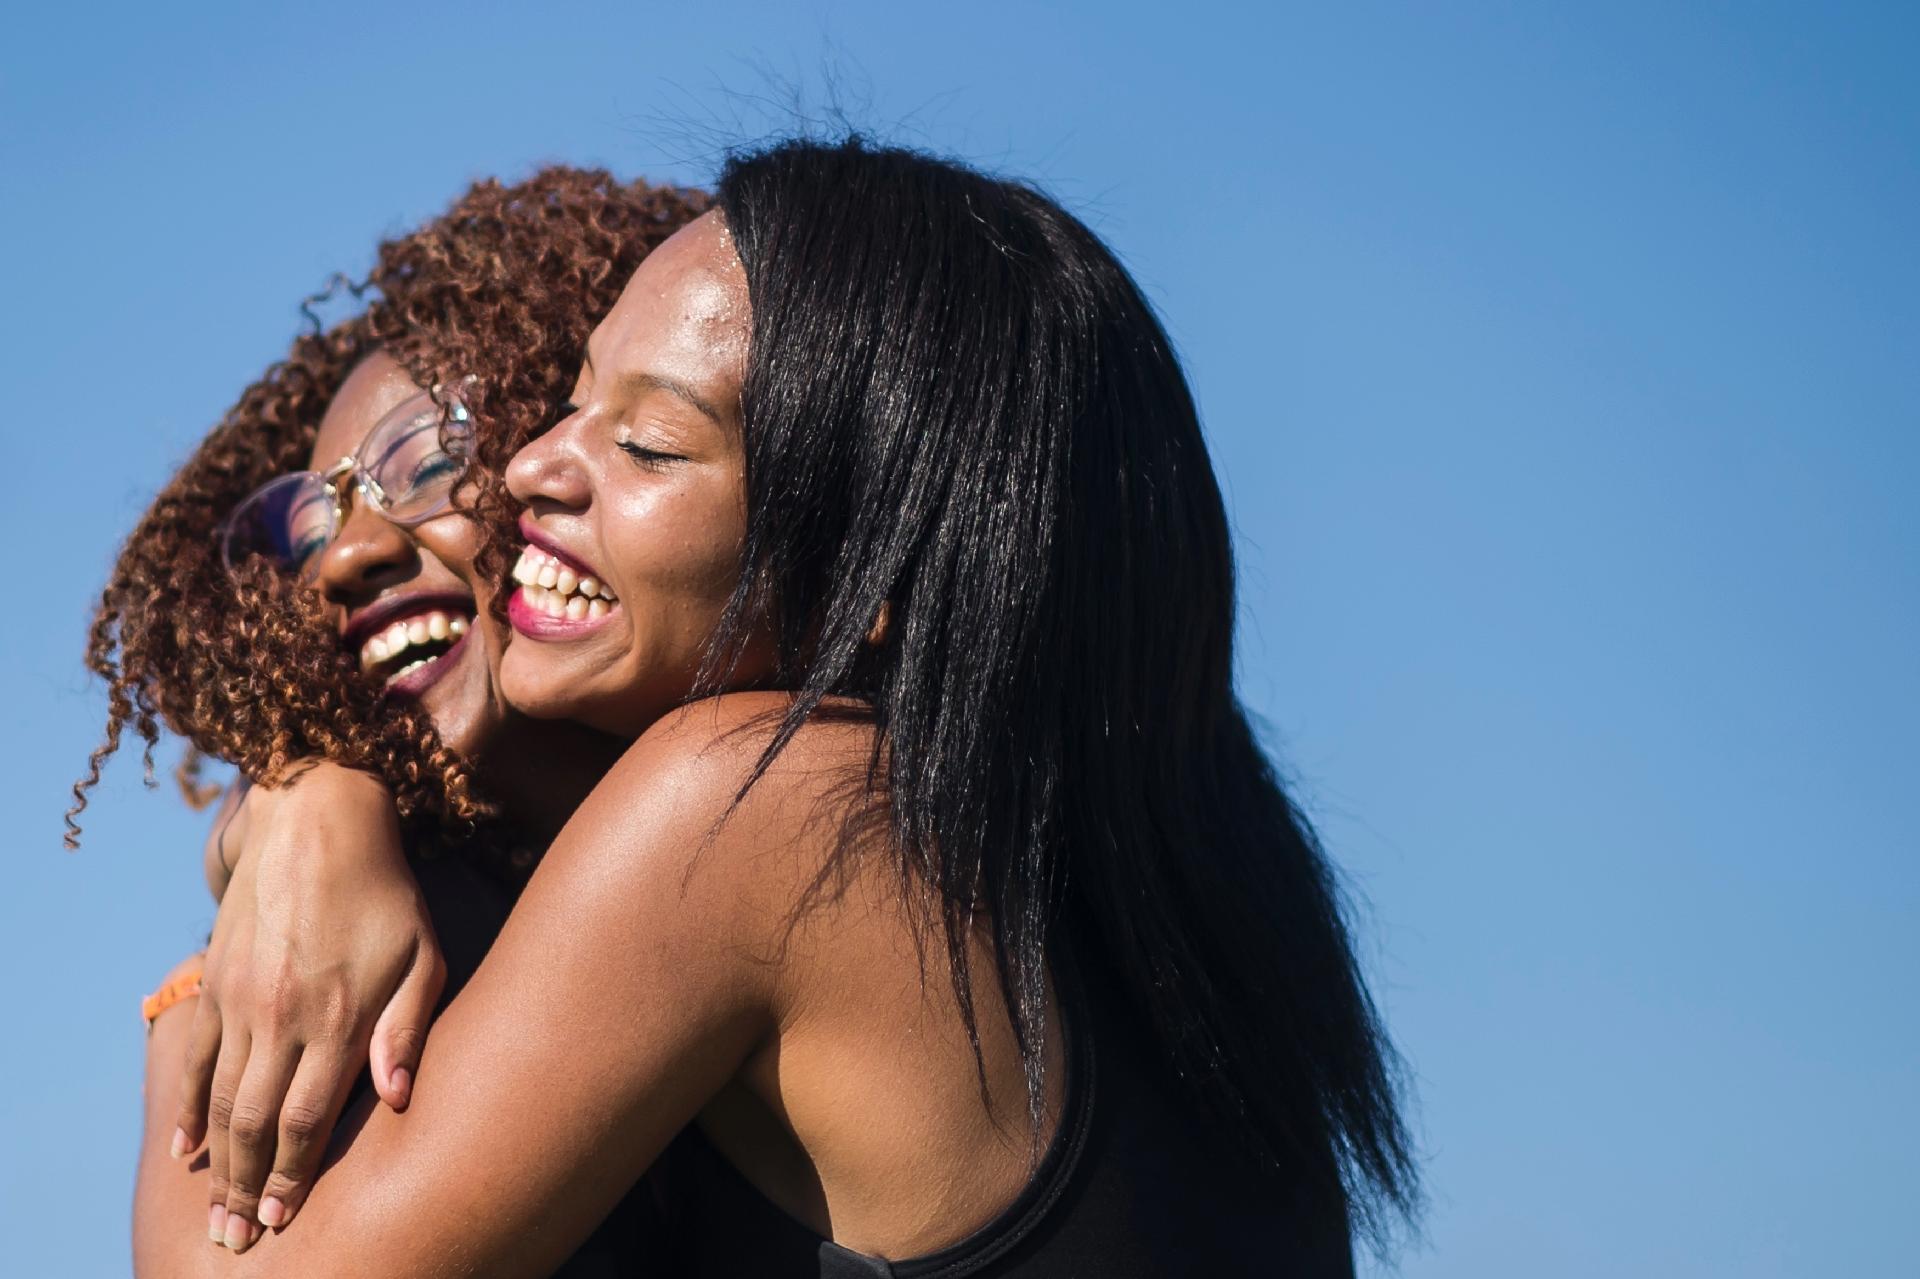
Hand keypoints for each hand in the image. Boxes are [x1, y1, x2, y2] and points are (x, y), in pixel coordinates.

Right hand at [172, 762, 445, 1251]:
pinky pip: (195, 1059)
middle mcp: (284, 1016)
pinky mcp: (216, 980)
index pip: (305, 1119)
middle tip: (240, 1238)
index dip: (292, 1175)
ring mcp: (242, 1000)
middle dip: (247, 1188)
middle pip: (255, 1125)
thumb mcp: (424, 955)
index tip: (285, 1217)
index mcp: (340, 1017)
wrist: (317, 822)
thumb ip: (409, 1029)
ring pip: (221, 1102)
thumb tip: (397, 1099)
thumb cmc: (388, 895)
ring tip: (216, 1211)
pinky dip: (188, 1109)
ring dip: (217, 1164)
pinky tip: (188, 1148)